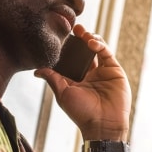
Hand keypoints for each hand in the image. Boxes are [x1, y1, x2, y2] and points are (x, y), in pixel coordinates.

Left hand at [35, 25, 130, 140]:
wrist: (103, 125)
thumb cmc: (81, 113)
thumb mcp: (63, 94)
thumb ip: (52, 78)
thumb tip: (36, 70)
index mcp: (77, 78)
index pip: (71, 58)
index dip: (67, 47)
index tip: (60, 35)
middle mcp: (90, 73)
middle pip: (84, 50)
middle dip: (79, 38)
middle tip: (73, 27)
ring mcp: (103, 71)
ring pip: (97, 48)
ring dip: (90, 38)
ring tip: (82, 32)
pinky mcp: (114, 70)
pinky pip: (107, 53)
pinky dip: (100, 45)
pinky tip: (91, 42)